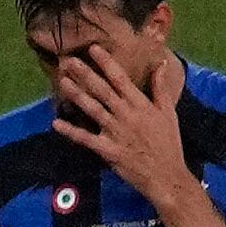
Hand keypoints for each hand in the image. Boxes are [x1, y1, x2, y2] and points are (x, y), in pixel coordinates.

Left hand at [51, 46, 196, 212]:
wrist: (168, 178)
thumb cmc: (169, 145)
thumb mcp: (169, 114)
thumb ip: (161, 88)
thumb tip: (162, 64)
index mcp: (141, 106)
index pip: (121, 79)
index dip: (106, 63)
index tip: (93, 49)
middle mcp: (126, 115)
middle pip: (102, 90)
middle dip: (84, 74)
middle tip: (67, 60)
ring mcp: (116, 132)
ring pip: (92, 109)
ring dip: (76, 95)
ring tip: (62, 81)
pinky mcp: (108, 150)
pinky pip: (86, 139)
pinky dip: (71, 131)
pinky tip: (56, 123)